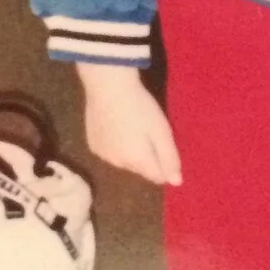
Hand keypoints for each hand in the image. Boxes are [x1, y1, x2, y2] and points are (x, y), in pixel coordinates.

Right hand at [76, 65, 181, 185]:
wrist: (107, 87)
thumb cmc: (140, 106)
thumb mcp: (162, 131)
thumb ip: (169, 159)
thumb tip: (176, 182)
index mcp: (138, 161)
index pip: (157, 177)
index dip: (164, 163)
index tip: (163, 143)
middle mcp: (119, 164)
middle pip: (141, 169)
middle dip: (147, 156)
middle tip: (147, 130)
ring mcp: (103, 155)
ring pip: (124, 161)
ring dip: (130, 151)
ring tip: (131, 127)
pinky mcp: (92, 145)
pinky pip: (110, 152)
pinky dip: (115, 145)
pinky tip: (116, 126)